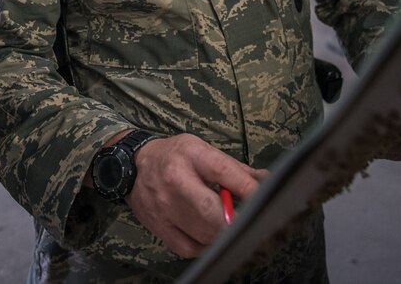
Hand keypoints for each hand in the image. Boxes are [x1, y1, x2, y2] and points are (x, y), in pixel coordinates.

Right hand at [126, 134, 266, 258]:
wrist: (132, 166)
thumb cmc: (175, 156)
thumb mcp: (203, 151)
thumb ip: (236, 170)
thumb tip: (267, 181)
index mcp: (191, 155)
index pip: (226, 174)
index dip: (250, 191)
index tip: (265, 201)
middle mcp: (175, 180)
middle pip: (213, 212)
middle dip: (235, 221)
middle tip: (247, 222)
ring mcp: (164, 206)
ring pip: (204, 234)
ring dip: (222, 235)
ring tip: (228, 227)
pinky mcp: (158, 226)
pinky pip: (190, 248)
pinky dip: (205, 246)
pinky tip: (209, 235)